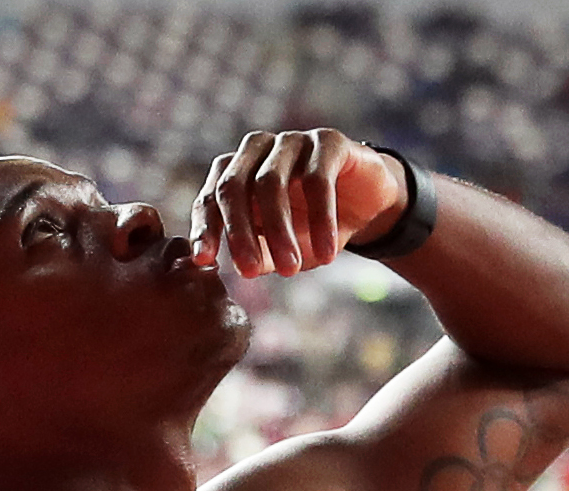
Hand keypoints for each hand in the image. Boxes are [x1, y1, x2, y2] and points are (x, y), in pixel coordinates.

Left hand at [190, 128, 407, 278]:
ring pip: (270, 182)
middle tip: (249, 272)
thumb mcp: (280, 248)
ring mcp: (290, 141)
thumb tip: (233, 269)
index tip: (204, 261)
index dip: (204, 229)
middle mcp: (256, 150)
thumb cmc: (311, 226)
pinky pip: (318, 180)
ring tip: (291, 270)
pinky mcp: (328, 142)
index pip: (210, 199)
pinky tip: (326, 253)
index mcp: (235, 172)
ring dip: (279, 230)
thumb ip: (256, 255)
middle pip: (234, 187)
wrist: (365, 204)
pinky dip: (320, 220)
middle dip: (239, 233)